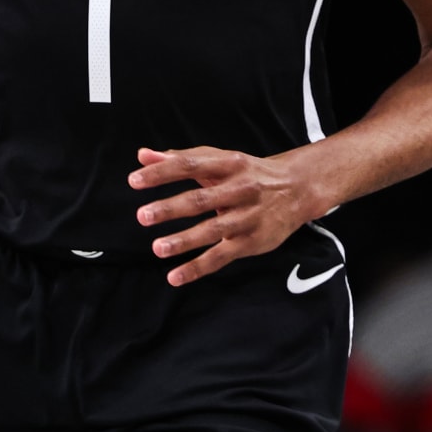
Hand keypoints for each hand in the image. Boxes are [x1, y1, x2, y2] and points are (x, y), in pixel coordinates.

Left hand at [129, 145, 321, 286]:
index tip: (135, 181)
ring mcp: (247, 217)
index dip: (162, 173)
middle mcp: (240, 189)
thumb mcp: (219, 160)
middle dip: (171, 208)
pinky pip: (221, 257)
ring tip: (158, 248)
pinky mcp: (251, 242)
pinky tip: (174, 276)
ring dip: (184, 241)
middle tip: (143, 216)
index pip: (191, 165)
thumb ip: (179, 158)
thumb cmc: (248, 173)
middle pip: (201, 199)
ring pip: (212, 231)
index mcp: (229, 164)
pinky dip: (198, 268)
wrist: (297, 189)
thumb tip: (142, 155)